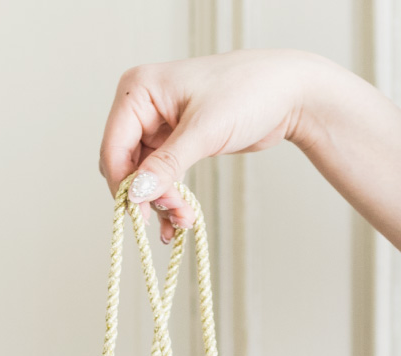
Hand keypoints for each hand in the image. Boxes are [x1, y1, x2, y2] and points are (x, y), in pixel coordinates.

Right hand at [99, 50, 337, 241]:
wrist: (286, 93)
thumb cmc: (246, 94)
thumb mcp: (203, 131)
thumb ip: (167, 164)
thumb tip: (135, 194)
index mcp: (138, 90)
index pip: (114, 147)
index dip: (124, 185)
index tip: (141, 215)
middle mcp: (142, 105)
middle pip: (126, 165)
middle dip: (147, 195)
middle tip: (177, 216)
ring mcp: (159, 125)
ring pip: (144, 176)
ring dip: (161, 202)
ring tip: (186, 220)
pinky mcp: (177, 142)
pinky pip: (162, 177)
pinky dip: (170, 197)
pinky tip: (180, 221)